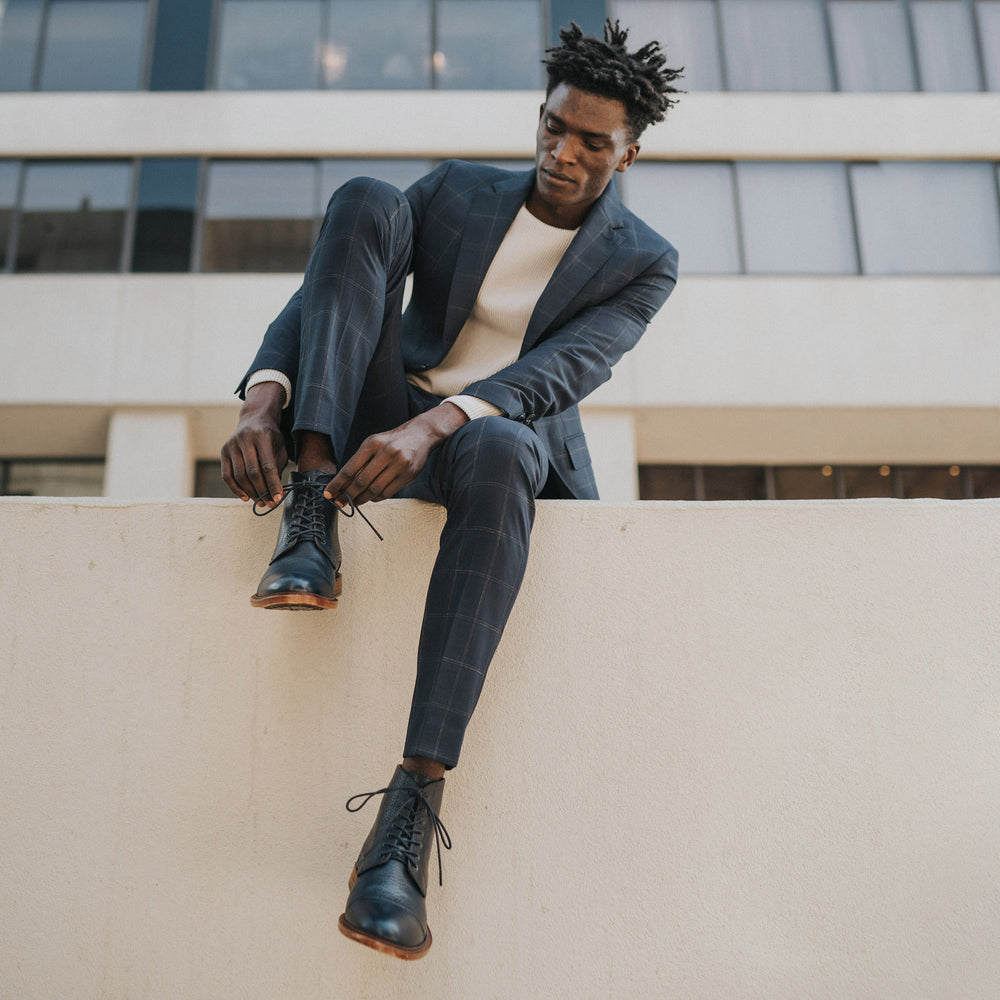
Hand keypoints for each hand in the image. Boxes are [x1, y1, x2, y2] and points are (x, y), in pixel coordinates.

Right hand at [221, 382, 287, 504]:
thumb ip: (278, 467)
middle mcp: (244, 439)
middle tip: (269, 503)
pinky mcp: (223, 451)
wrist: (254, 419)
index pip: (267, 465)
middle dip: (262, 491)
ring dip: (250, 492)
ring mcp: (231, 445)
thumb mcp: (280, 447)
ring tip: (260, 502)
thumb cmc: (270, 436)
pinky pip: (226, 475)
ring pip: (239, 475)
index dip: (273, 484)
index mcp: (262, 436)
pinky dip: (235, 489)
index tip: (278, 498)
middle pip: (252, 472)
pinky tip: (245, 497)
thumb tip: (276, 493)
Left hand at [326, 403, 467, 505]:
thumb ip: (360, 461)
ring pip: (375, 489)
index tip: (328, 494)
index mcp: (372, 443)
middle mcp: (386, 453)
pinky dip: (377, 497)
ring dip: (362, 499)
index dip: (337, 484)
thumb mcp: (374, 443)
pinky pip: (388, 492)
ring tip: (355, 502)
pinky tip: (372, 498)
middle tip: (339, 503)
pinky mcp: (408, 474)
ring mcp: (399, 464)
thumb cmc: (392, 441)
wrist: (421, 435)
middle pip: (361, 481)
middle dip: (348, 495)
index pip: (350, 469)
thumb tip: (344, 484)